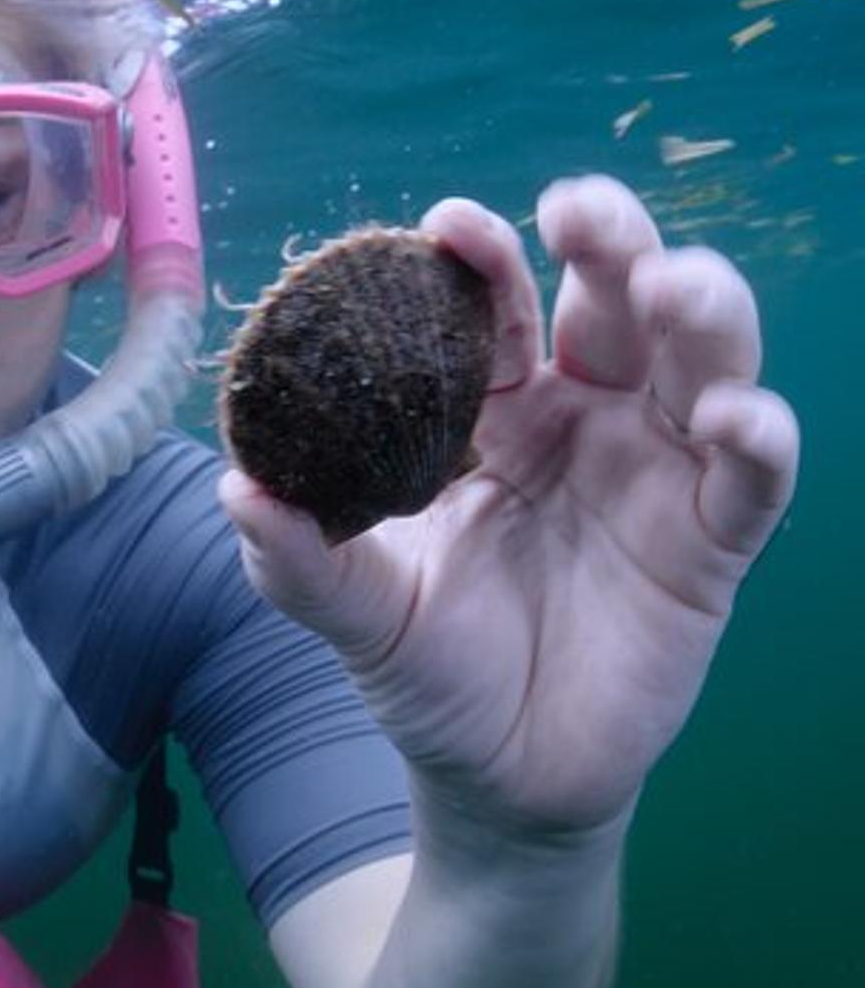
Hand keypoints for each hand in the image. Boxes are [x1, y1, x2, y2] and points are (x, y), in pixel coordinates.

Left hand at [219, 176, 797, 841]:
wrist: (497, 776)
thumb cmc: (425, 669)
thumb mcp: (355, 612)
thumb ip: (300, 558)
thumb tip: (230, 487)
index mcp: (490, 414)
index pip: (492, 315)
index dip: (479, 261)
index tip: (446, 223)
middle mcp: (578, 421)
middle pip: (609, 303)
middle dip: (607, 239)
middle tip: (579, 210)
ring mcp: (651, 472)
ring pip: (697, 359)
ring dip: (698, 308)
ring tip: (671, 287)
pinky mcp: (710, 541)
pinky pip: (751, 477)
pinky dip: (757, 434)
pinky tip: (732, 418)